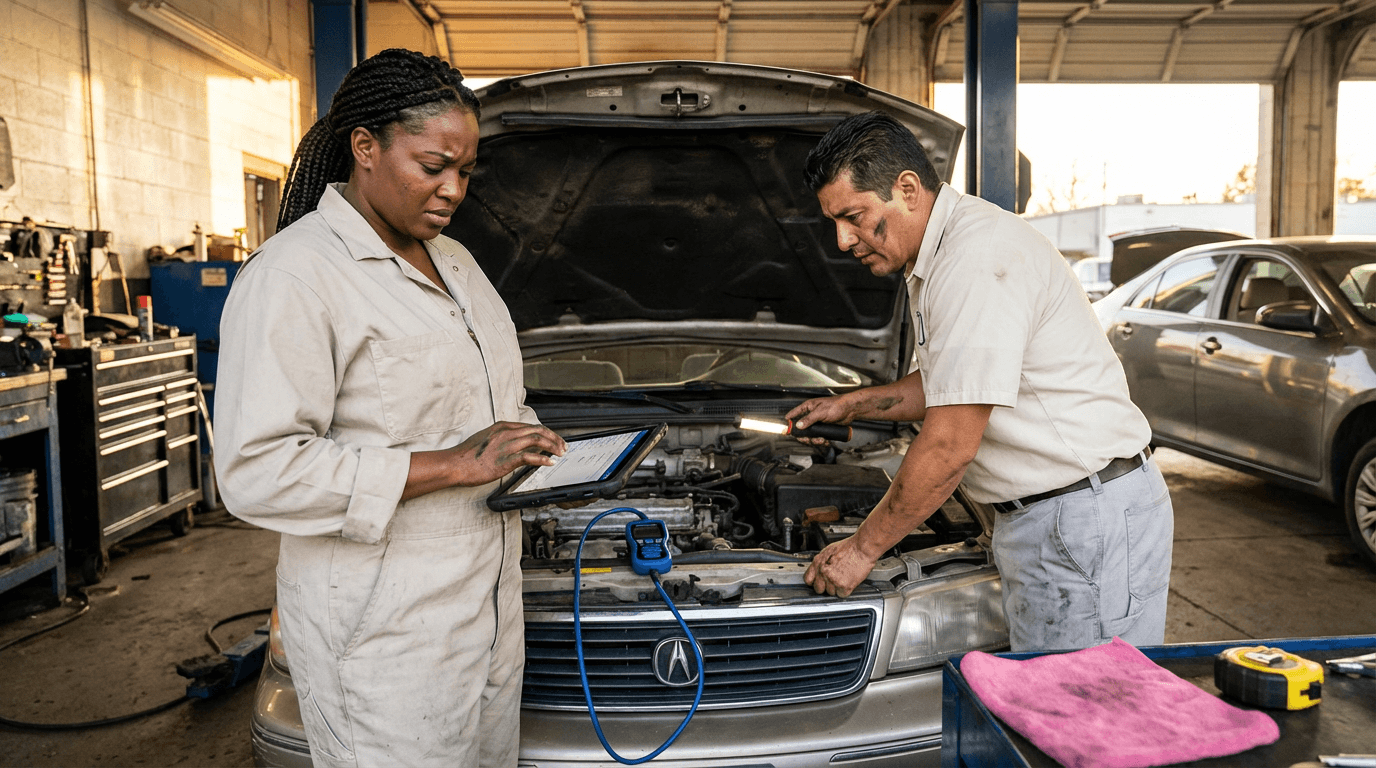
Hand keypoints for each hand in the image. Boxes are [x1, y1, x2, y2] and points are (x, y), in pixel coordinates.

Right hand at [450, 421, 566, 486]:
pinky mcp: (505, 459)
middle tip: (563, 446)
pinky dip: (543, 459)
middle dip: (554, 438)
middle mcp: (506, 432)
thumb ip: (502, 439)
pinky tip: (550, 462)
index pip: (531, 426)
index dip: (546, 432)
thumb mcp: (486, 439)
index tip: (554, 439)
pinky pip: (530, 457)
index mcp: (502, 426)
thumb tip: (517, 445)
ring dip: (553, 446)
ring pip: (537, 440)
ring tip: (560, 453)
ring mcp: (506, 445)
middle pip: (538, 430)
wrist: (454, 464)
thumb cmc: (467, 455)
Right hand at [785, 395, 856, 445]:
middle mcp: (812, 415)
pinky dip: (821, 441)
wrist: (850, 410)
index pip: (795, 414)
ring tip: (820, 440)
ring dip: (814, 440)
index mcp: (808, 407)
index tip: (786, 430)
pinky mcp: (824, 429)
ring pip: (810, 435)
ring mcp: (818, 423)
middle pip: (801, 428)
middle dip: (804, 436)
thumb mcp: (821, 412)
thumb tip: (798, 425)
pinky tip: (825, 441)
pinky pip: (818, 437)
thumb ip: (809, 419)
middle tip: (807, 439)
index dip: (790, 421)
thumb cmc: (837, 405)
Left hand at [804, 537, 877, 596]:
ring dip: (836, 588)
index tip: (818, 582)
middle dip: (825, 586)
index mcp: (818, 562)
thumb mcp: (828, 551)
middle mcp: (824, 572)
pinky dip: (845, 591)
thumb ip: (821, 562)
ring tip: (843, 577)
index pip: (808, 579)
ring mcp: (833, 580)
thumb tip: (817, 571)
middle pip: (818, 589)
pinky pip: (841, 595)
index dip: (814, 581)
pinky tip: (848, 581)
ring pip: (830, 593)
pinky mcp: (844, 586)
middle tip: (833, 580)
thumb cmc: (849, 547)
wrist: (862, 548)